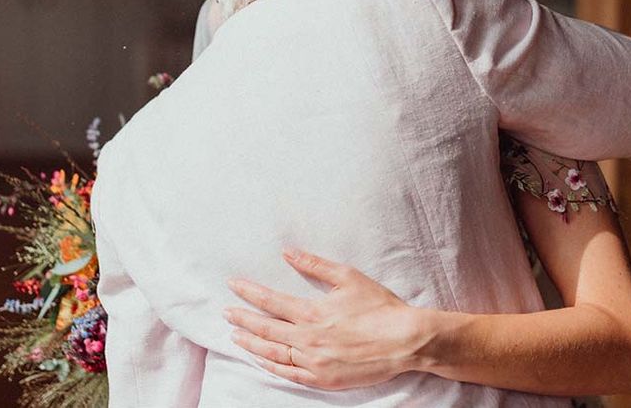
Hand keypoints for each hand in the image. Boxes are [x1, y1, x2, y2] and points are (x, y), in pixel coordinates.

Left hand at [224, 248, 430, 389]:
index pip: (271, 302)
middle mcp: (308, 339)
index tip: (233, 285)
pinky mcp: (324, 379)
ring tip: (235, 335)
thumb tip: (288, 252)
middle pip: (266, 329)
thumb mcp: (347, 277)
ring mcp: (314, 362)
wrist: (405, 341)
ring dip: (251, 343)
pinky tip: (260, 359)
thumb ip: (314, 264)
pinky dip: (270, 366)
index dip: (249, 293)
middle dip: (242, 319)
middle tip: (225, 312)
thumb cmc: (379, 306)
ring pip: (273, 353)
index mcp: (313, 313)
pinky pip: (288, 374)